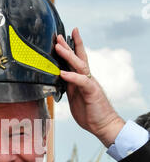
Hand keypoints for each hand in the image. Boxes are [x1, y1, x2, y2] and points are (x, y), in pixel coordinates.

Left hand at [55, 28, 124, 146]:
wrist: (103, 125)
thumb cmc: (89, 112)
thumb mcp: (74, 97)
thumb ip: (68, 86)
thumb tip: (58, 78)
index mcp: (82, 79)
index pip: (76, 60)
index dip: (71, 48)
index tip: (63, 37)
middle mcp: (87, 78)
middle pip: (78, 58)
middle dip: (69, 45)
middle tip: (59, 36)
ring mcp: (90, 83)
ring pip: (80, 65)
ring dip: (69, 55)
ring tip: (59, 47)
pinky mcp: (92, 92)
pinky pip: (82, 81)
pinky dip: (72, 76)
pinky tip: (63, 73)